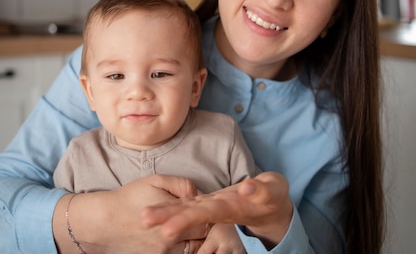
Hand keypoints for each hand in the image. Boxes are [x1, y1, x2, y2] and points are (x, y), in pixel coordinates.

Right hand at [53, 174, 207, 253]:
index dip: (208, 214)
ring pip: (193, 249)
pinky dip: (183, 248)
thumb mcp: (156, 180)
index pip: (206, 220)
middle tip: (204, 220)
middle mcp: (171, 236)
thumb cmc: (130, 197)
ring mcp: (164, 251)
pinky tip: (179, 238)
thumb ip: (182, 185)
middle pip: (202, 237)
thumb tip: (199, 194)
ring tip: (193, 230)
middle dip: (205, 228)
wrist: (105, 221)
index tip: (207, 209)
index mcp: (175, 215)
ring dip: (196, 240)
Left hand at [140, 172, 292, 248]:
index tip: (167, 229)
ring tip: (143, 217)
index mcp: (230, 207)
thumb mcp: (272, 190)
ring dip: (164, 214)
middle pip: (189, 214)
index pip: (204, 213)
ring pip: (185, 210)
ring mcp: (211, 207)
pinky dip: (172, 208)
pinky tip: (156, 211)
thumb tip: (247, 187)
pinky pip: (188, 205)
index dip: (186, 219)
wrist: (272, 204)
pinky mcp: (209, 202)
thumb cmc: (272, 195)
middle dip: (167, 218)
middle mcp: (217, 209)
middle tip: (143, 220)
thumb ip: (261, 190)